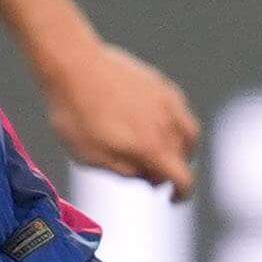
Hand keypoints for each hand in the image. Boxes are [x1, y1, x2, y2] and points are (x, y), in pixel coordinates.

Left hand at [43, 40, 200, 199]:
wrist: (72, 63)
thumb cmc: (75, 114)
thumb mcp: (91, 156)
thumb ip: (124, 170)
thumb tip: (148, 176)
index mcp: (151, 147)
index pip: (184, 177)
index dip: (182, 193)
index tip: (173, 198)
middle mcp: (166, 124)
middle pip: (186, 156)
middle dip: (174, 170)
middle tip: (152, 175)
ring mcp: (165, 100)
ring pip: (188, 131)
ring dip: (180, 147)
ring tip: (160, 150)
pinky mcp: (159, 82)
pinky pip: (178, 110)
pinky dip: (175, 124)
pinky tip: (154, 123)